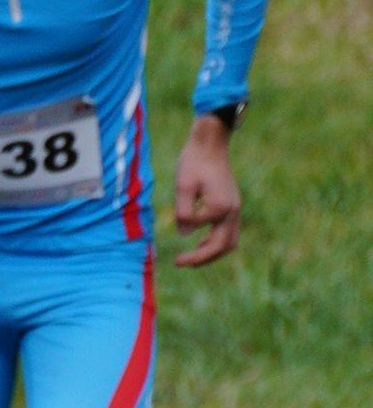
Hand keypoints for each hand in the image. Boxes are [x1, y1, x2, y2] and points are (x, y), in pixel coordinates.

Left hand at [173, 115, 241, 268]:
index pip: (200, 228)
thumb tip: (184, 234)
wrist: (211, 144)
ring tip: (191, 258)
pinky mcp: (233, 206)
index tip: (171, 248)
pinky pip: (229, 232)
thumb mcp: (183, 184)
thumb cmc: (194, 161)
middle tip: (180, 263)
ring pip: (230, 242)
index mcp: (220, 205)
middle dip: (203, 258)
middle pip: (223, 246)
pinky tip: (200, 242)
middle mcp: (232, 210)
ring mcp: (235, 209)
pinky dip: (217, 242)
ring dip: (212, 253)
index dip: (184, 234)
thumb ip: (184, 210)